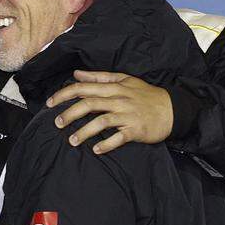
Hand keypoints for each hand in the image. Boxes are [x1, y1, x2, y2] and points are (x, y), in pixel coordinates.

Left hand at [47, 70, 173, 154]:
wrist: (174, 108)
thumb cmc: (145, 94)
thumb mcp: (124, 80)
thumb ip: (98, 77)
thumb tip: (76, 74)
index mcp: (113, 87)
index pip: (83, 88)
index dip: (64, 94)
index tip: (50, 103)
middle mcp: (118, 100)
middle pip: (88, 105)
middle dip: (69, 114)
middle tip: (56, 123)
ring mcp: (127, 115)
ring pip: (100, 122)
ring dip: (83, 132)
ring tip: (71, 140)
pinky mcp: (136, 130)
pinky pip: (118, 138)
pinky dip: (106, 144)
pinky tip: (96, 149)